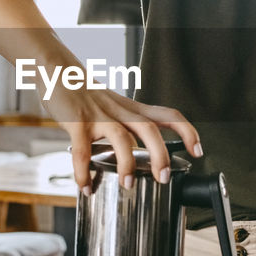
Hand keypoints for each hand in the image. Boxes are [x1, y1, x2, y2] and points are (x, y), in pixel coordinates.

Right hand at [42, 80, 200, 193]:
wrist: (57, 70)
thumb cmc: (86, 93)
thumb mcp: (114, 106)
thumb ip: (127, 125)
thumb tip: (137, 154)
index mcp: (132, 109)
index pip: (169, 114)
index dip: (187, 132)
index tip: (198, 151)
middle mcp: (120, 112)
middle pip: (149, 129)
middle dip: (160, 155)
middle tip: (163, 177)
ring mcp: (99, 116)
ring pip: (121, 138)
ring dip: (127, 163)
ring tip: (127, 185)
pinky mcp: (77, 122)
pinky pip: (82, 150)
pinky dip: (84, 171)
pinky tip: (85, 186)